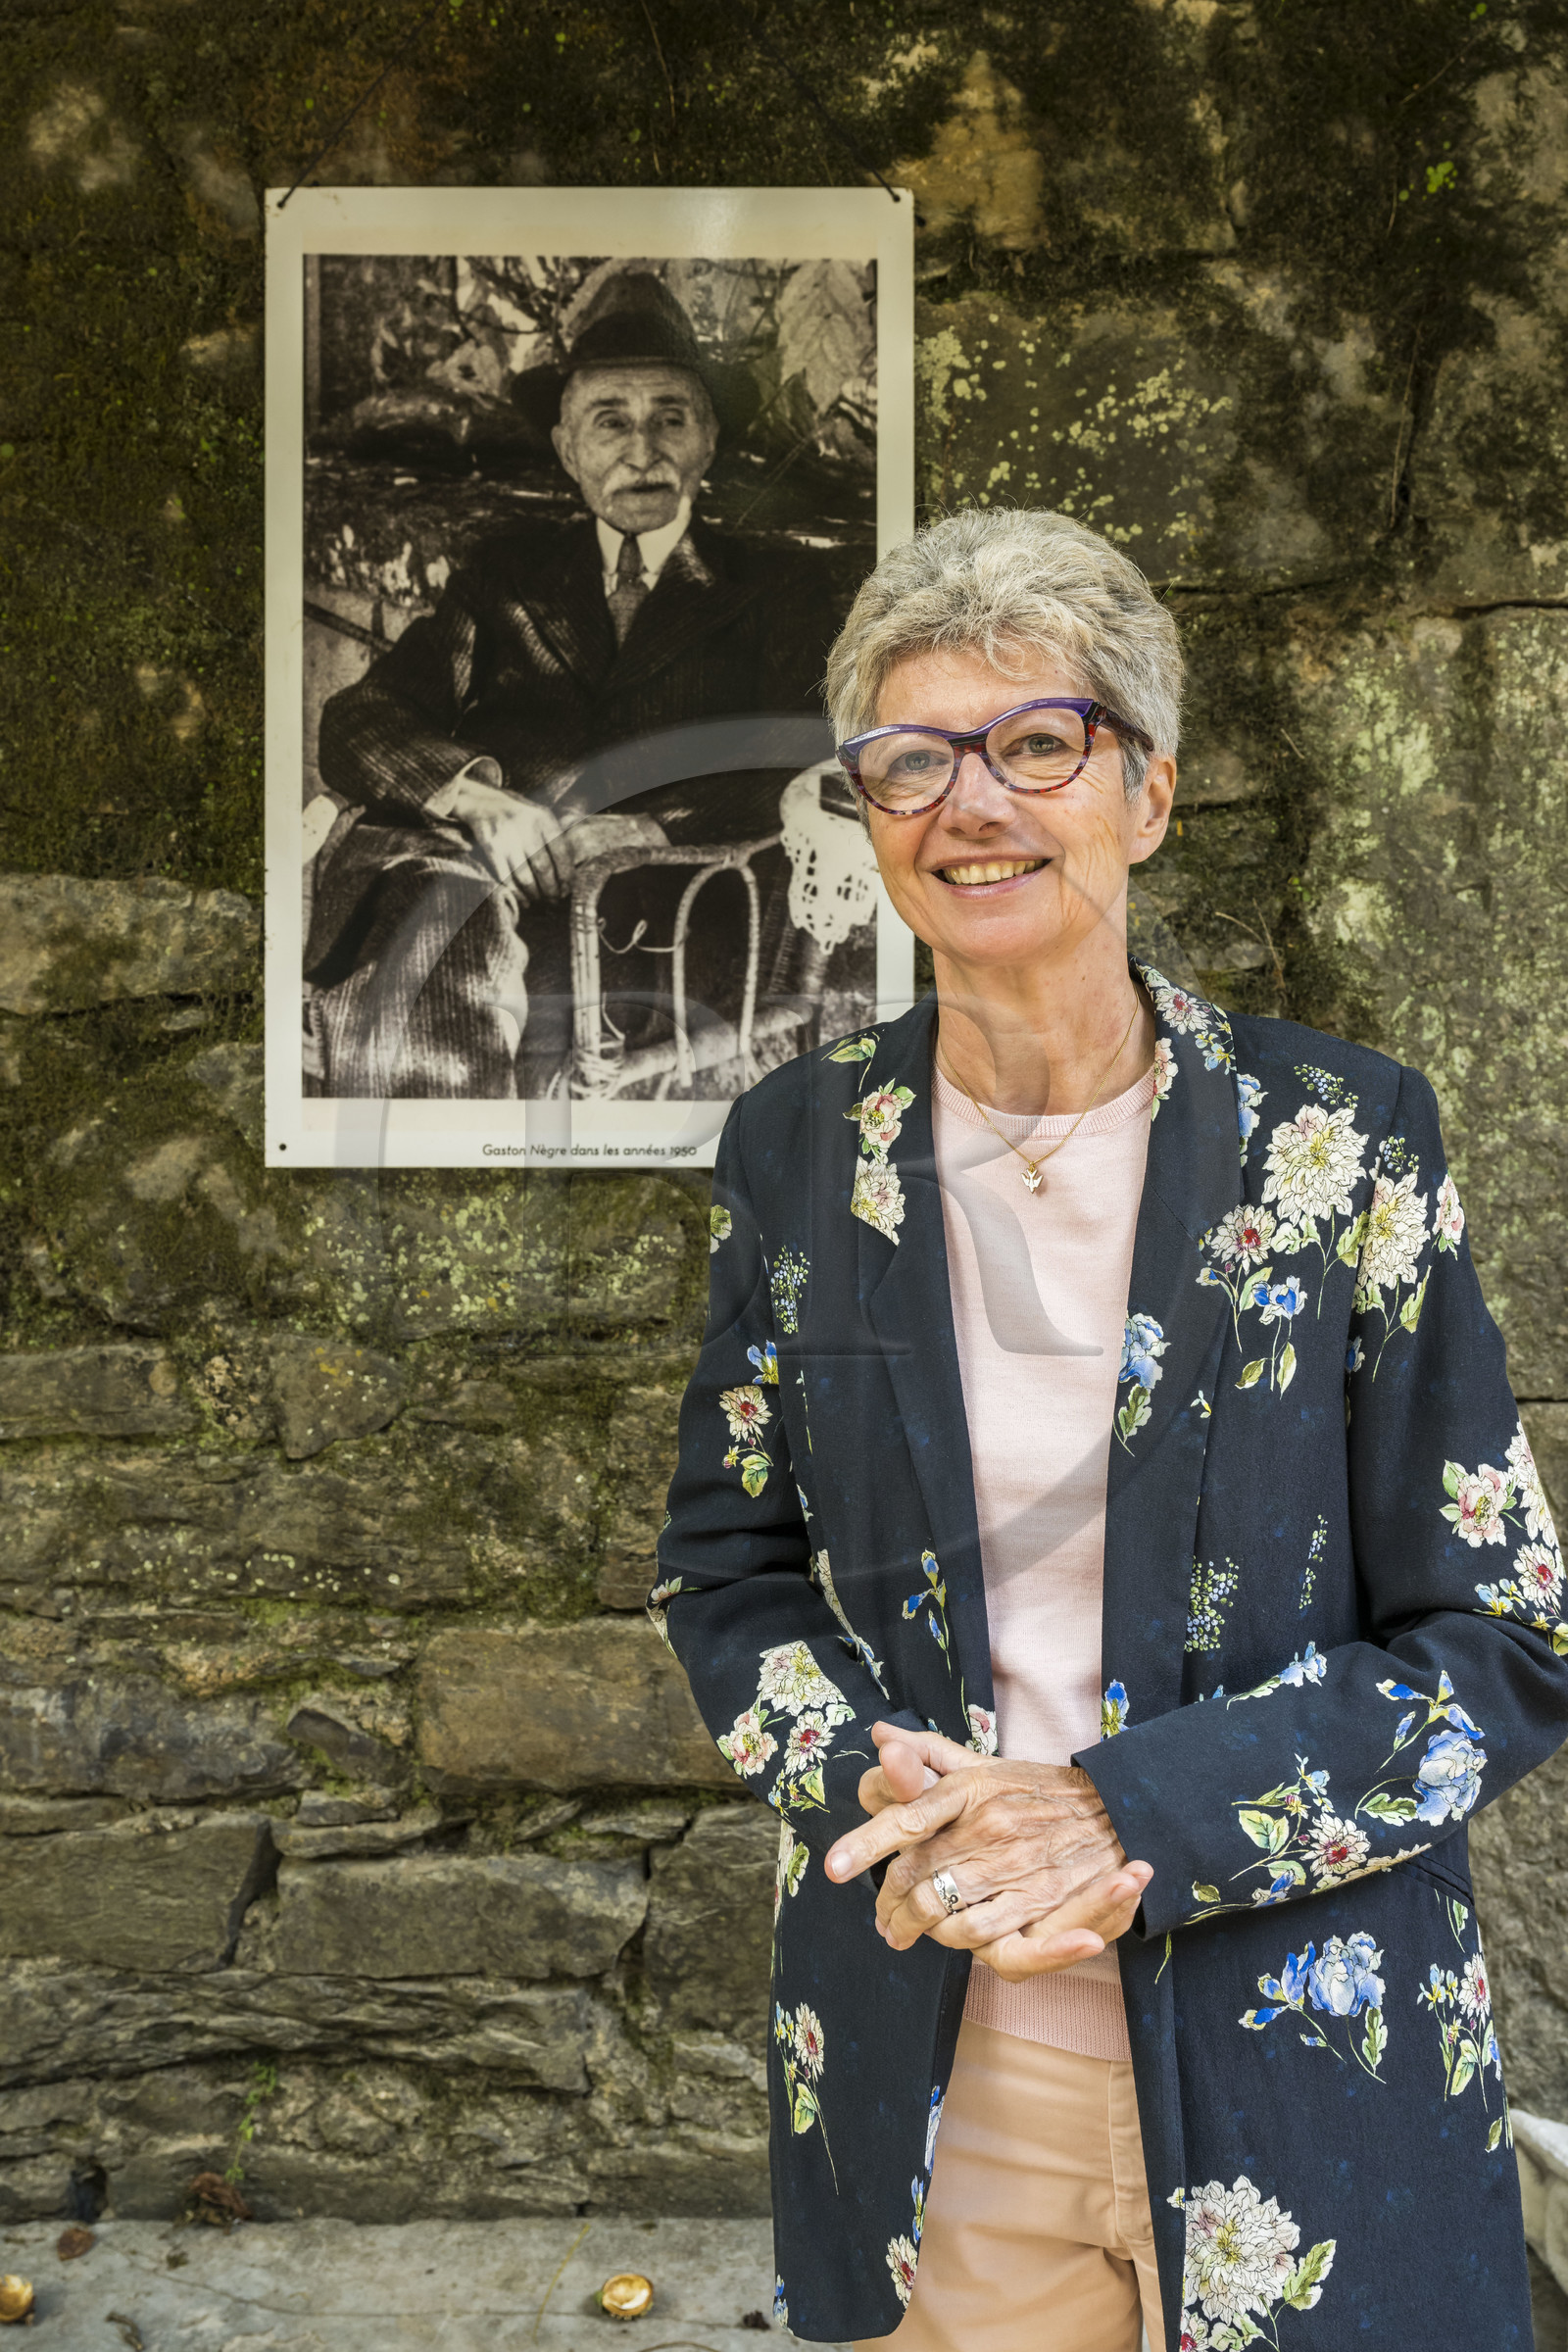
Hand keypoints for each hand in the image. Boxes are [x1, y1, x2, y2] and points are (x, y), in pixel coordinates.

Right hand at [445, 776, 573, 905]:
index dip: (566, 876)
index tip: (567, 890)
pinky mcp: (491, 847)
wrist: (484, 803)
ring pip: (525, 877)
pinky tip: (524, 900)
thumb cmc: (518, 815)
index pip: (561, 853)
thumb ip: (554, 838)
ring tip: (540, 901)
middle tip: (554, 900)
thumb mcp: (540, 817)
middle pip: (543, 868)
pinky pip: (506, 877)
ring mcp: (507, 837)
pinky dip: (516, 893)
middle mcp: (526, 826)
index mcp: (543, 818)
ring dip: (534, 894)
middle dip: (551, 890)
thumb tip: (569, 874)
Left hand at [828, 1721, 1152, 1980]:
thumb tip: (880, 1735)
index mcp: (971, 1786)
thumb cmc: (1039, 1790)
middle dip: (888, 1903)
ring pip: (944, 1909)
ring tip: (902, 1932)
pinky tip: (945, 1938)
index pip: (908, 1816)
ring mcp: (1015, 1865)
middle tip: (879, 1918)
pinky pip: (982, 1933)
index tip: (834, 1868)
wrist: (1117, 1811)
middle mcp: (990, 1825)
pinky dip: (956, 1940)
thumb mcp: (987, 1764)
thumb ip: (930, 1752)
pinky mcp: (1039, 1901)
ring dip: (916, 1927)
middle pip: (917, 1874)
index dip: (867, 1844)